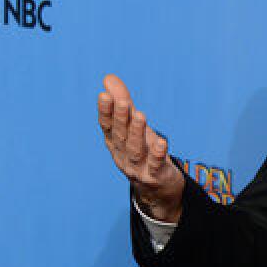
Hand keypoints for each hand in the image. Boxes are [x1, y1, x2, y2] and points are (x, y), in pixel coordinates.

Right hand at [97, 74, 183, 222]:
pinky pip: (155, 165)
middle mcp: (122, 156)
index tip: (104, 95)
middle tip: (122, 101)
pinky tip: (162, 141)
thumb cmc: (144, 151)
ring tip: (140, 115)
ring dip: (137, 133)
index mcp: (115, 143)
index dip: (105, 112)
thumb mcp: (133, 128)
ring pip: (135, 150)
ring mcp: (138, 168)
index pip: (107, 126)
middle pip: (120, 136)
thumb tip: (109, 78)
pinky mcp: (155, 176)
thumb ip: (123, 104)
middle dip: (120, 118)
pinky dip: (157, 154)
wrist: (157, 189)